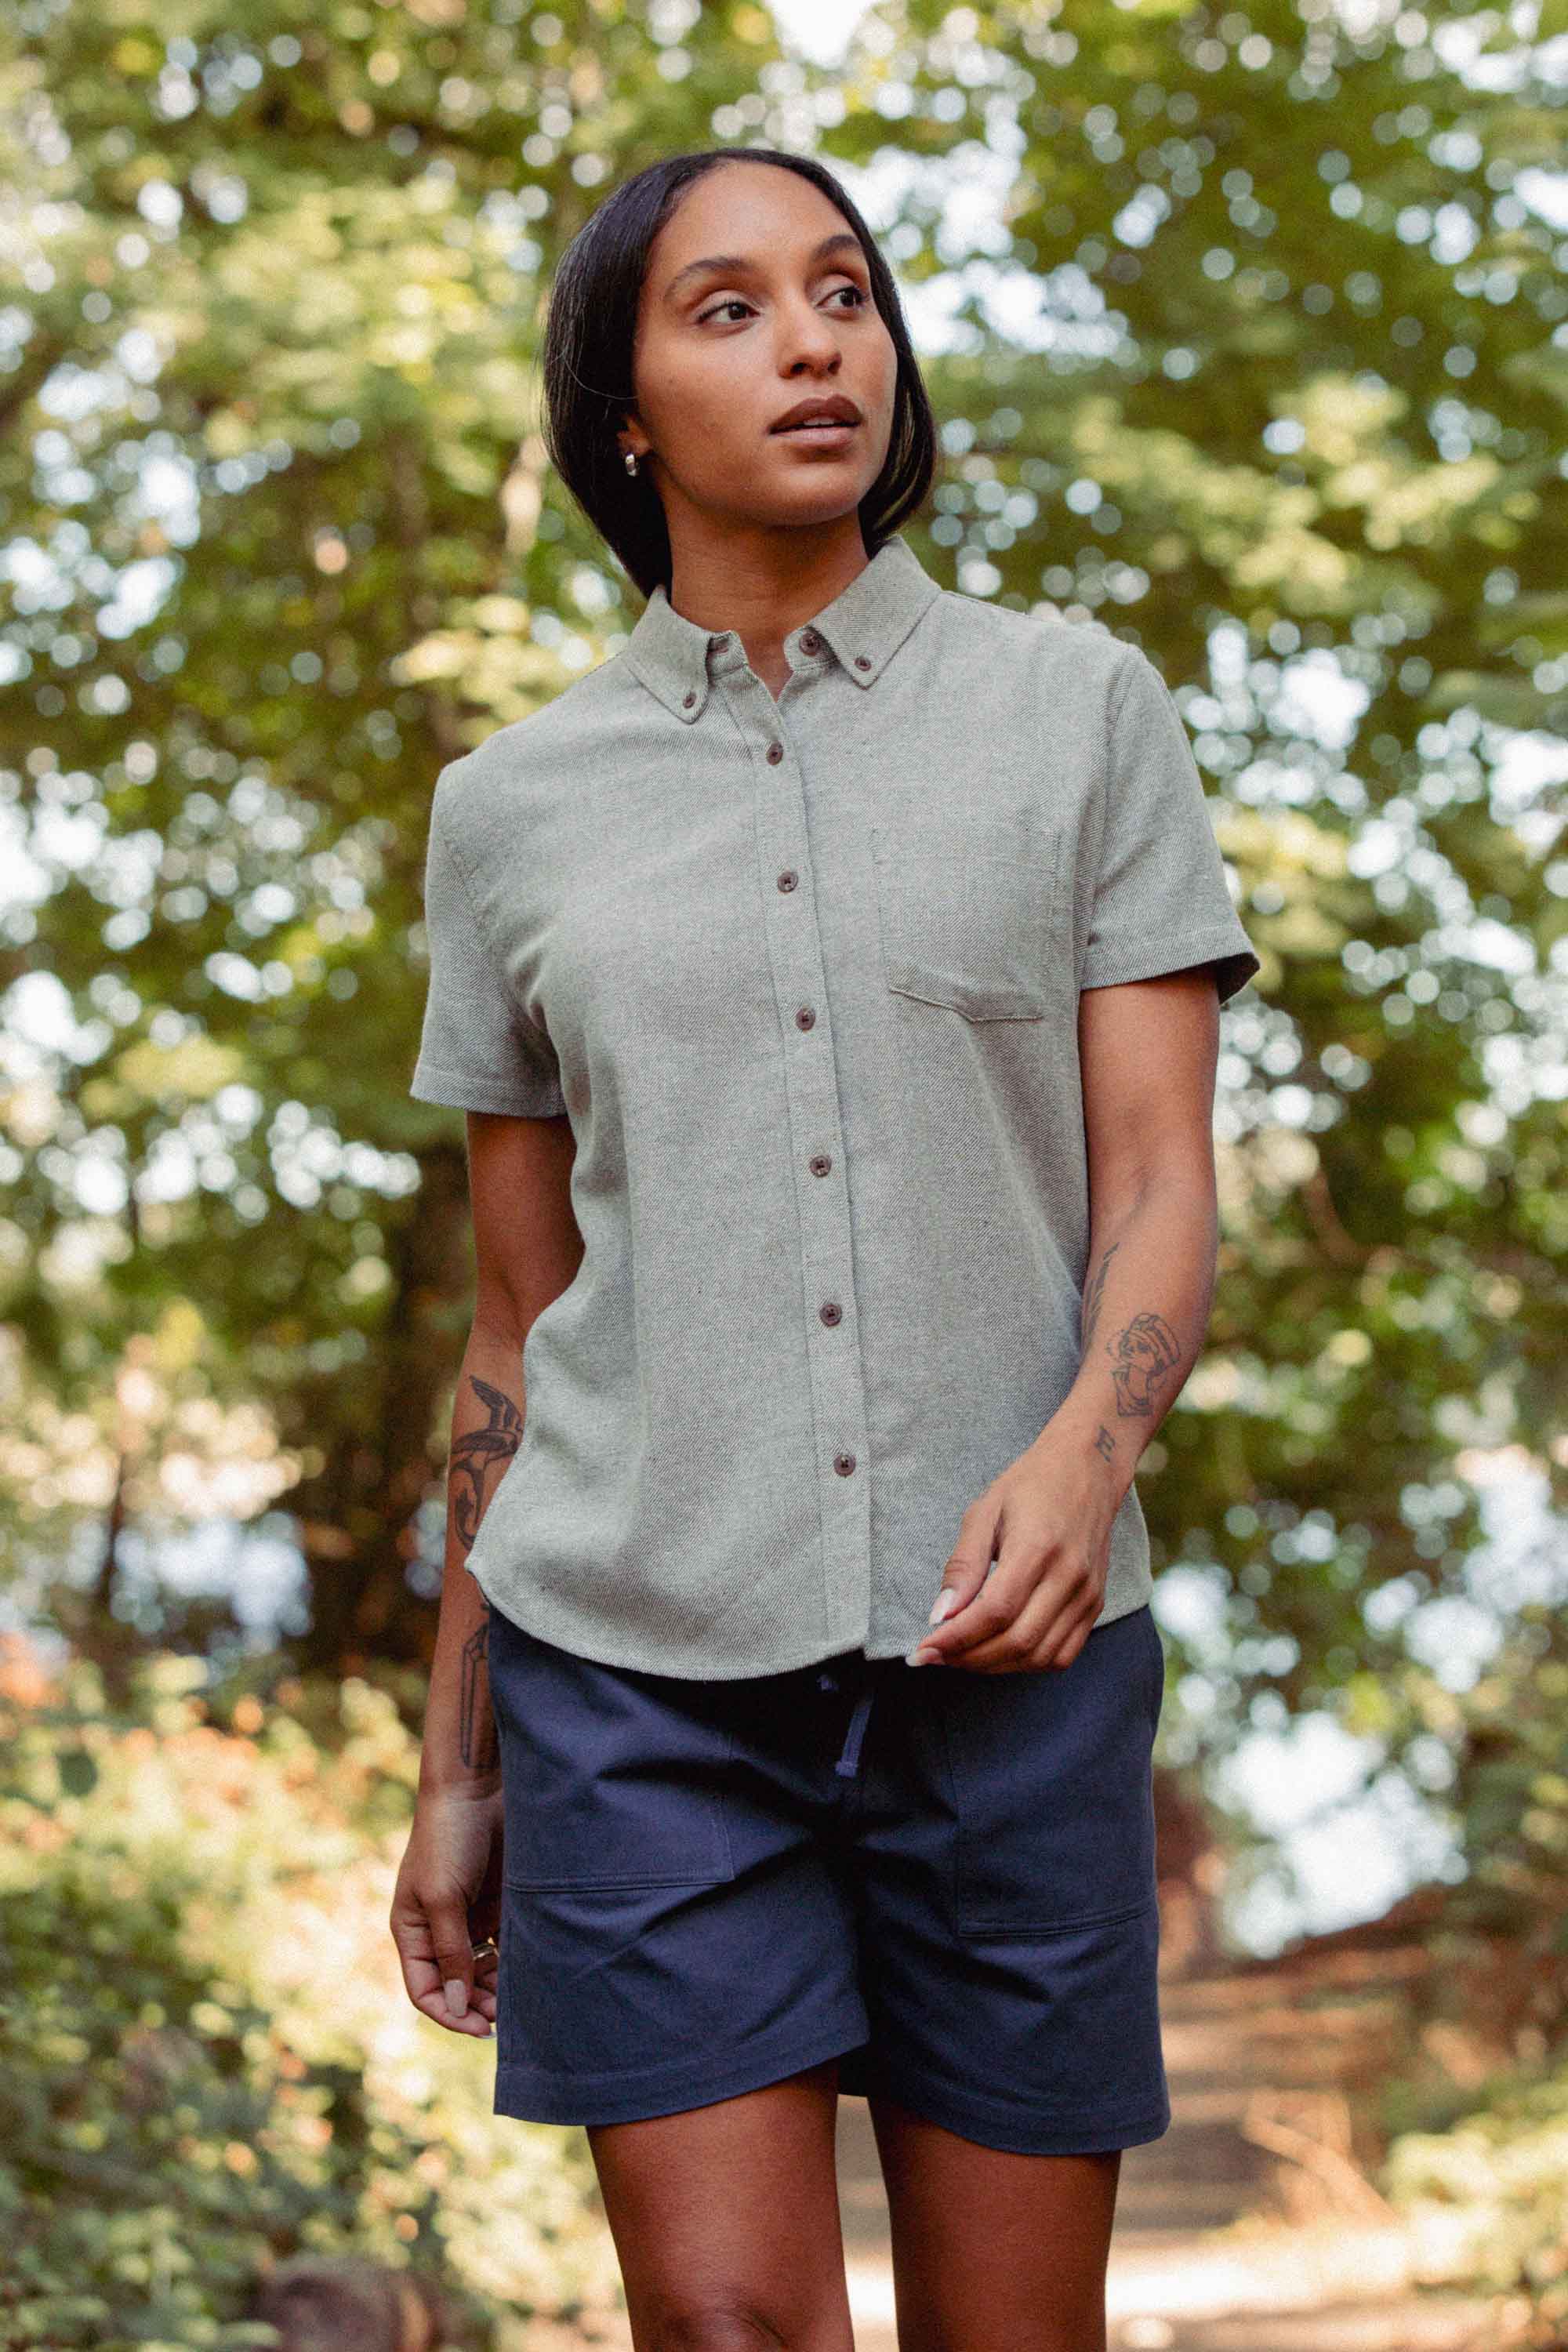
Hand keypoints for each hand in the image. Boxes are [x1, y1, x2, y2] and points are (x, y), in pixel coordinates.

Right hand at [389, 1785, 503, 2035]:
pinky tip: (530, 1972)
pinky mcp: (497, 1904)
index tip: (480, 2028)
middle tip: (504, 2018)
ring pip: (482, 1971)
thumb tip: (455, 2005)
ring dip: (496, 1989)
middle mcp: (439, 1930)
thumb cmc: (449, 1839)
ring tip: (519, 1999)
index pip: (425, 1990)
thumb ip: (451, 1952)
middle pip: (455, 1985)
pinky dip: (513, 1963)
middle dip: (477, 2006)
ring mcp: (469, 1918)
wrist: (479, 1789)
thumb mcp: (444, 1898)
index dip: (449, 2013)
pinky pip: (504, 1946)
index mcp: (412, 1930)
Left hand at [907, 1428, 1122, 1674]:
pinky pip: (1063, 1654)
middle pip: (1017, 1641)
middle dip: (969, 1658)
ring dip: (995, 1665)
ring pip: (1040, 1656)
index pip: (994, 1612)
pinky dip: (1027, 1663)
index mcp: (1037, 1547)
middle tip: (935, 1655)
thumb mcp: (985, 1512)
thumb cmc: (1031, 1485)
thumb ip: (963, 1565)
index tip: (923, 1650)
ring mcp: (1087, 1594)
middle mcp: (1069, 1576)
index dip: (956, 1639)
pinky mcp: (1096, 1605)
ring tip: (962, 1655)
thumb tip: (940, 1615)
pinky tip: (999, 1651)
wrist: (1088, 1470)